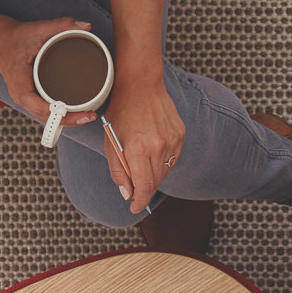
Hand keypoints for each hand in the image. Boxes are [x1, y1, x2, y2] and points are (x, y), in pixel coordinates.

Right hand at [0, 15, 98, 129]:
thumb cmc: (14, 37)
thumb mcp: (37, 29)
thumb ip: (62, 25)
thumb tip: (86, 25)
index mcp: (21, 85)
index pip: (42, 109)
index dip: (62, 115)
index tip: (81, 114)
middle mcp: (21, 96)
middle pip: (47, 119)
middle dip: (69, 120)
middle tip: (91, 114)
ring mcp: (25, 99)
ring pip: (46, 118)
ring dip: (65, 120)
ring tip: (87, 115)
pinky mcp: (29, 97)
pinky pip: (45, 112)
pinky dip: (59, 114)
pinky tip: (74, 111)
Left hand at [102, 77, 185, 212]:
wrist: (141, 85)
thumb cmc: (121, 112)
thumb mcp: (111, 142)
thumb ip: (119, 171)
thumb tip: (127, 194)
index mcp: (138, 149)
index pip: (144, 187)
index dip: (140, 202)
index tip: (135, 207)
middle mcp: (158, 147)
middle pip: (155, 182)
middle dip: (144, 188)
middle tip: (134, 187)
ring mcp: (172, 141)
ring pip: (165, 172)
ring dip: (153, 173)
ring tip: (142, 160)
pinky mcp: (180, 135)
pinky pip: (172, 158)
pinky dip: (163, 160)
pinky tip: (153, 148)